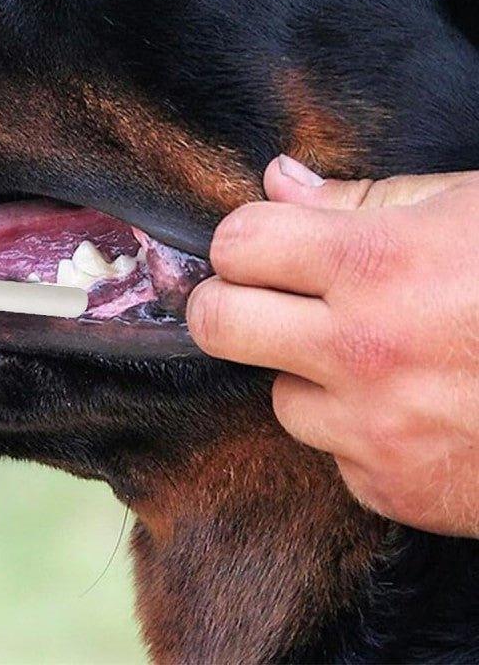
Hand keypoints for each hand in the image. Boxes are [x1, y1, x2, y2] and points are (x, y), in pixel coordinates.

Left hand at [187, 154, 478, 536]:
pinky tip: (418, 411)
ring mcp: (378, 431)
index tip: (260, 246)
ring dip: (309, 376)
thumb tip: (278, 180)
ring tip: (378, 359)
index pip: (238, 243)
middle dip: (228, 305)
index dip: (244, 239)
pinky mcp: (397, 492)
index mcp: (377, 265)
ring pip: (280, 398)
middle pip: (219, 325)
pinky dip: (360, 435)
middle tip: (257, 299)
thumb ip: (360, 198)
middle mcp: (364, 351)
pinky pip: (335, 457)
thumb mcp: (470, 208)